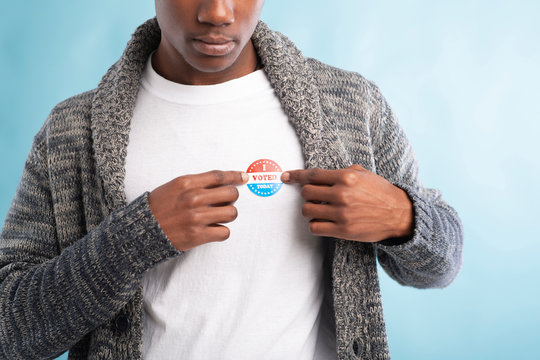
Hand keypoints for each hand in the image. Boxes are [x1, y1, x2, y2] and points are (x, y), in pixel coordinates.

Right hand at [148, 170, 247, 250]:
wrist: (142, 229)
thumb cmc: (160, 206)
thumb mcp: (175, 186)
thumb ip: (198, 182)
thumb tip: (225, 180)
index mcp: (187, 183)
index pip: (219, 176)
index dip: (236, 176)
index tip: (244, 177)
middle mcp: (193, 198)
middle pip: (231, 194)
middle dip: (231, 198)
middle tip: (223, 202)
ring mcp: (196, 218)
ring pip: (232, 213)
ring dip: (227, 215)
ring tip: (216, 217)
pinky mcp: (197, 235)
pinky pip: (225, 232)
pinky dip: (221, 231)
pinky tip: (212, 230)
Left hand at [281, 165, 413, 242]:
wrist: (399, 214)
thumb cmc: (380, 192)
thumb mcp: (364, 174)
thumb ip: (342, 172)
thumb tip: (321, 175)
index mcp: (346, 177)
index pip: (313, 175)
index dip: (296, 176)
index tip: (285, 177)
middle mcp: (342, 194)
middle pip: (307, 193)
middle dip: (308, 194)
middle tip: (315, 197)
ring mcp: (341, 213)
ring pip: (307, 211)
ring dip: (310, 210)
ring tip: (320, 210)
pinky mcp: (343, 230)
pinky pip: (315, 227)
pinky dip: (315, 224)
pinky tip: (323, 221)